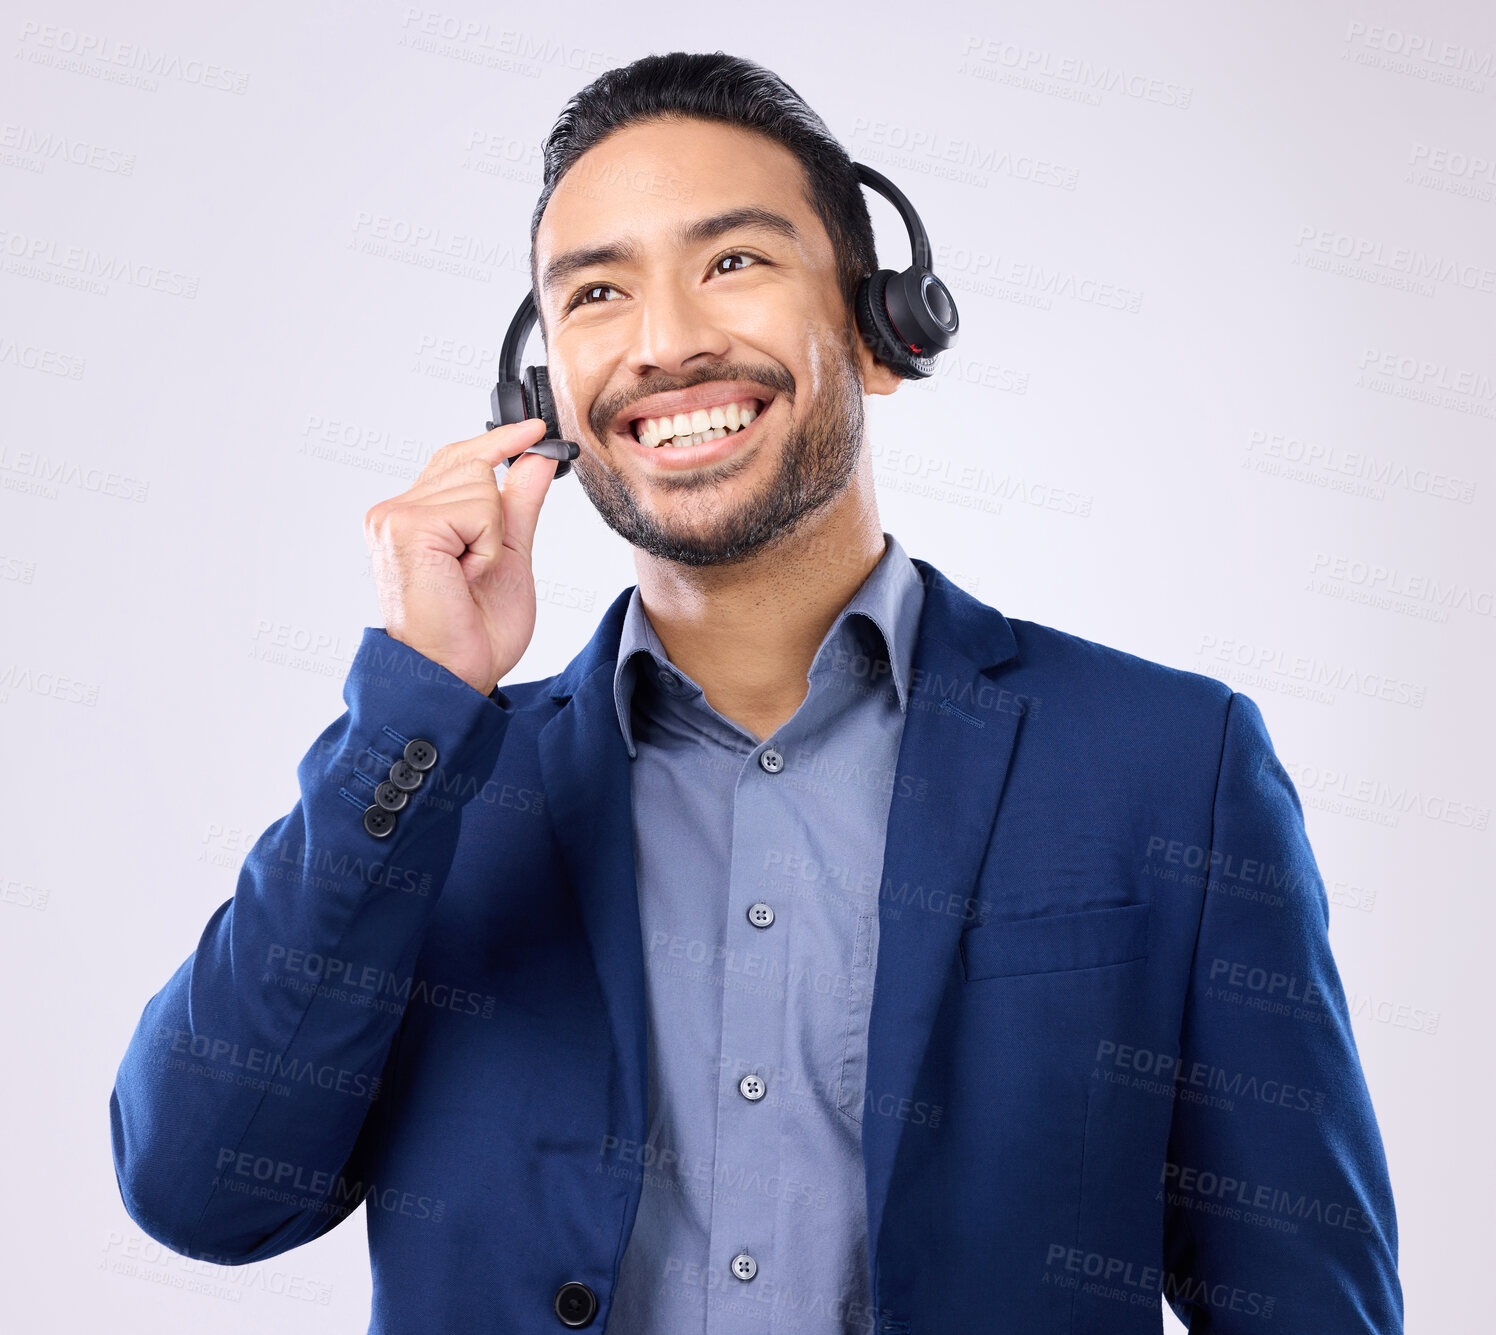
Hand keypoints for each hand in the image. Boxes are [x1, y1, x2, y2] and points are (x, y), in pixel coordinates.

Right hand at [363, 418, 560, 695]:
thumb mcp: (509, 554)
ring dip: (492, 538)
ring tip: (467, 577)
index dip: (497, 442)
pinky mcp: (405, 526)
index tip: (534, 427)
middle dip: (496, 515)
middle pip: (472, 463)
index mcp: (412, 518)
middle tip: (479, 567)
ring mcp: (395, 517)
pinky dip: (487, 547)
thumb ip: (520, 504)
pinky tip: (464, 576)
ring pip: (480, 485)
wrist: (454, 674)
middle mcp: (394, 512)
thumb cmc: (474, 631)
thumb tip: (540, 456)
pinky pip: (478, 509)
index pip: (456, 459)